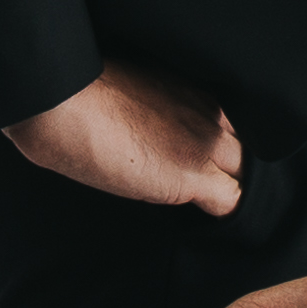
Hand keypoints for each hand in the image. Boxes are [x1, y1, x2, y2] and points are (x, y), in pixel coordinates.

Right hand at [6, 58, 245, 213]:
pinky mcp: (191, 175)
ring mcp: (205, 142)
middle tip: (210, 188)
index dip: (221, 147)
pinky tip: (208, 218)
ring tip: (208, 206)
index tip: (208, 161)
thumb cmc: (80, 95)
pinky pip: (232, 201)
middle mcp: (209, 111)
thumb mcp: (136, 91)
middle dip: (232, 167)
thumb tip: (161, 139)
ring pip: (244, 172)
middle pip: (244, 147)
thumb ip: (164, 111)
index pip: (231, 124)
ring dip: (229, 188)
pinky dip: (226, 213)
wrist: (62, 104)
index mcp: (194, 89)